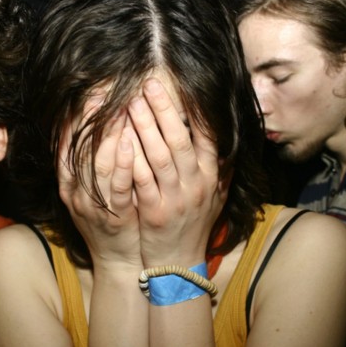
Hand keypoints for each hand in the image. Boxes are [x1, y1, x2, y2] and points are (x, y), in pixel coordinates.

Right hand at [58, 95, 141, 268]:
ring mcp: (91, 204)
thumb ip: (92, 160)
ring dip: (107, 135)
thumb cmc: (110, 216)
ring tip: (118, 108)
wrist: (117, 259)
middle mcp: (74, 191)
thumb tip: (99, 122)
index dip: (75, 117)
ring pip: (95, 164)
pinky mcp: (112, 215)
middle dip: (90, 119)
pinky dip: (120, 163)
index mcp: (67, 182)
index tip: (88, 93)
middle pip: (79, 149)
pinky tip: (127, 142)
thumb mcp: (93, 188)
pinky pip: (115, 186)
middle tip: (103, 92)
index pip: (65, 143)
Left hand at [128, 78, 225, 267]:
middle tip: (147, 84)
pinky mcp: (154, 212)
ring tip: (130, 103)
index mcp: (211, 176)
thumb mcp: (215, 196)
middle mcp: (197, 184)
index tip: (179, 84)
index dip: (193, 109)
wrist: (179, 262)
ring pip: (159, 156)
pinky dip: (132, 159)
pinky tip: (120, 140)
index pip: (206, 136)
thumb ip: (219, 167)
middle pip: (179, 139)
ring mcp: (176, 198)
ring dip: (144, 127)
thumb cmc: (194, 224)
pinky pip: (141, 180)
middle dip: (163, 109)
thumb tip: (225, 135)